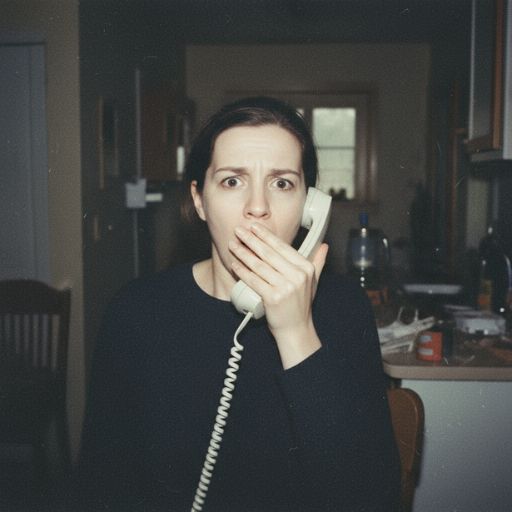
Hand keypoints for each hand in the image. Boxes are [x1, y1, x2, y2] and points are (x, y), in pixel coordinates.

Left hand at [229, 223, 328, 368]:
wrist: (296, 329)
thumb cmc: (301, 305)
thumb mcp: (313, 281)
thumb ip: (317, 262)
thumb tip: (324, 247)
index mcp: (305, 268)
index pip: (282, 247)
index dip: (266, 235)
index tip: (254, 227)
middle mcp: (297, 276)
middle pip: (269, 253)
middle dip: (251, 240)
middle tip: (239, 230)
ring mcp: (285, 287)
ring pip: (259, 265)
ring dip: (243, 253)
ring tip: (233, 245)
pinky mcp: (272, 298)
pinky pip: (254, 280)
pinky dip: (242, 271)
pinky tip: (235, 264)